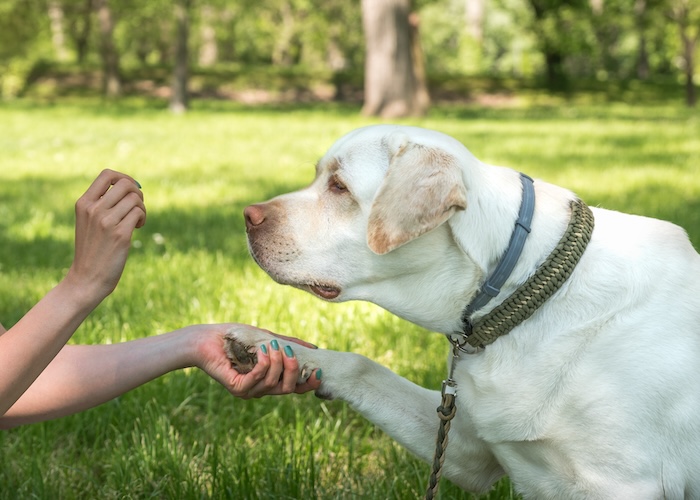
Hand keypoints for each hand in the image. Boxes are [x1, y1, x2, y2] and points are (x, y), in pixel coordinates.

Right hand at [66, 169, 145, 302]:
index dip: (124, 178)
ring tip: (136, 221)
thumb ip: (102, 204)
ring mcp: (106, 221)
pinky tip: (137, 228)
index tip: (130, 191)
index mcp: (83, 203)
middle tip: (136, 208)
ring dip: (142, 208)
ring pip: (135, 199)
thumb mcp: (89, 222)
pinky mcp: (120, 234)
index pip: (107, 175)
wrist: (86, 279)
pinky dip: (142, 218)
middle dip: (137, 193)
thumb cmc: (92, 250)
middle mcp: (94, 209)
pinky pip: (139, 213)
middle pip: (126, 184)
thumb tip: (131, 187)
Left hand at [189, 324, 321, 398]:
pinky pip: (257, 380)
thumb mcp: (268, 338)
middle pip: (288, 389)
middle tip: (288, 350)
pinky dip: (263, 363)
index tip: (319, 371)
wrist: (207, 338)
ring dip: (276, 362)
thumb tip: (314, 349)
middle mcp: (259, 389)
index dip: (309, 384)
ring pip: (273, 383)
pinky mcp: (236, 388)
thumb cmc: (236, 337)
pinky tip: (262, 350)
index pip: (294, 389)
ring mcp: (248, 391)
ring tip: (271, 345)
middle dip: (292, 369)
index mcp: (269, 380)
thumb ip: (289, 344)